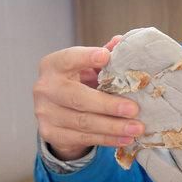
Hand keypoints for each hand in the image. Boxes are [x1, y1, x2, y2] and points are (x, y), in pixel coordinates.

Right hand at [33, 35, 142, 160]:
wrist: (58, 110)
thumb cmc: (79, 81)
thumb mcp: (89, 66)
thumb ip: (105, 55)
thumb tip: (120, 42)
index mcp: (53, 65)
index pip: (69, 59)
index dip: (86, 58)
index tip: (106, 57)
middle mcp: (45, 88)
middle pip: (78, 98)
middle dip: (108, 105)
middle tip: (134, 109)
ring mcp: (45, 112)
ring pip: (83, 122)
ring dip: (113, 127)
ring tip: (136, 128)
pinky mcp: (50, 133)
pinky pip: (83, 138)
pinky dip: (107, 139)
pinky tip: (125, 139)